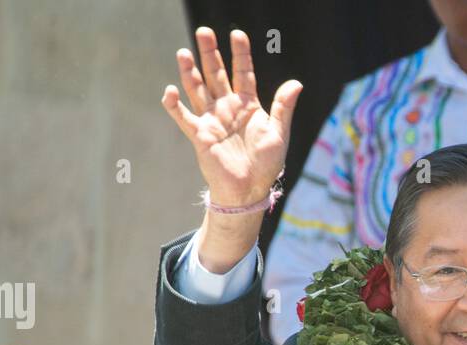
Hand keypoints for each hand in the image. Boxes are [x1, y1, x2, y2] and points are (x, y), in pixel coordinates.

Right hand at [161, 28, 301, 205]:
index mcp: (247, 106)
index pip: (243, 73)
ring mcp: (212, 120)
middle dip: (210, 53)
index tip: (237, 34)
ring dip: (190, 72)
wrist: (249, 191)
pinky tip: (170, 91)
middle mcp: (227, 109)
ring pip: (198, 90)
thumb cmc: (266, 165)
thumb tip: (296, 83)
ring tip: (184, 52)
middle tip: (204, 31)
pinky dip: (174, 105)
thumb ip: (284, 107)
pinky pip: (183, 117)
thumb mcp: (279, 133)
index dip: (240, 54)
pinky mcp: (200, 135)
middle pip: (216, 74)